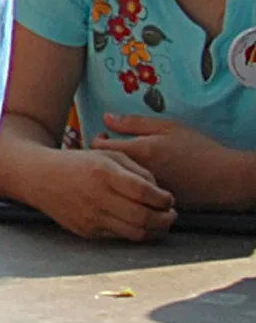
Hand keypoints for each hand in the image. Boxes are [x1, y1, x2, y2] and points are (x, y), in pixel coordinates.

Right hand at [23, 140, 179, 241]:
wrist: (39, 177)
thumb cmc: (78, 163)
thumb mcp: (107, 155)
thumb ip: (137, 170)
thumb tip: (161, 193)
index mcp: (103, 172)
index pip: (144, 192)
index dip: (163, 198)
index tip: (169, 198)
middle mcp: (97, 196)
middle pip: (144, 217)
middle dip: (166, 218)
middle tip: (172, 214)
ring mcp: (91, 217)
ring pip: (136, 233)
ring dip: (156, 231)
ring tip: (161, 223)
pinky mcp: (88, 231)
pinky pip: (121, 237)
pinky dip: (136, 233)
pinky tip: (140, 225)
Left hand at [100, 114, 255, 208]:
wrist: (226, 178)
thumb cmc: (198, 149)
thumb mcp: (167, 127)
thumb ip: (134, 122)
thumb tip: (106, 118)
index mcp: (139, 152)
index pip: (98, 148)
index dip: (96, 140)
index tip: (104, 136)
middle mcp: (138, 174)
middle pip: (104, 168)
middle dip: (103, 159)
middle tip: (111, 151)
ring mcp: (145, 192)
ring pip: (117, 184)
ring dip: (116, 175)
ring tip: (125, 165)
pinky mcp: (154, 204)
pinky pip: (133, 196)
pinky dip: (130, 188)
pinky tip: (139, 181)